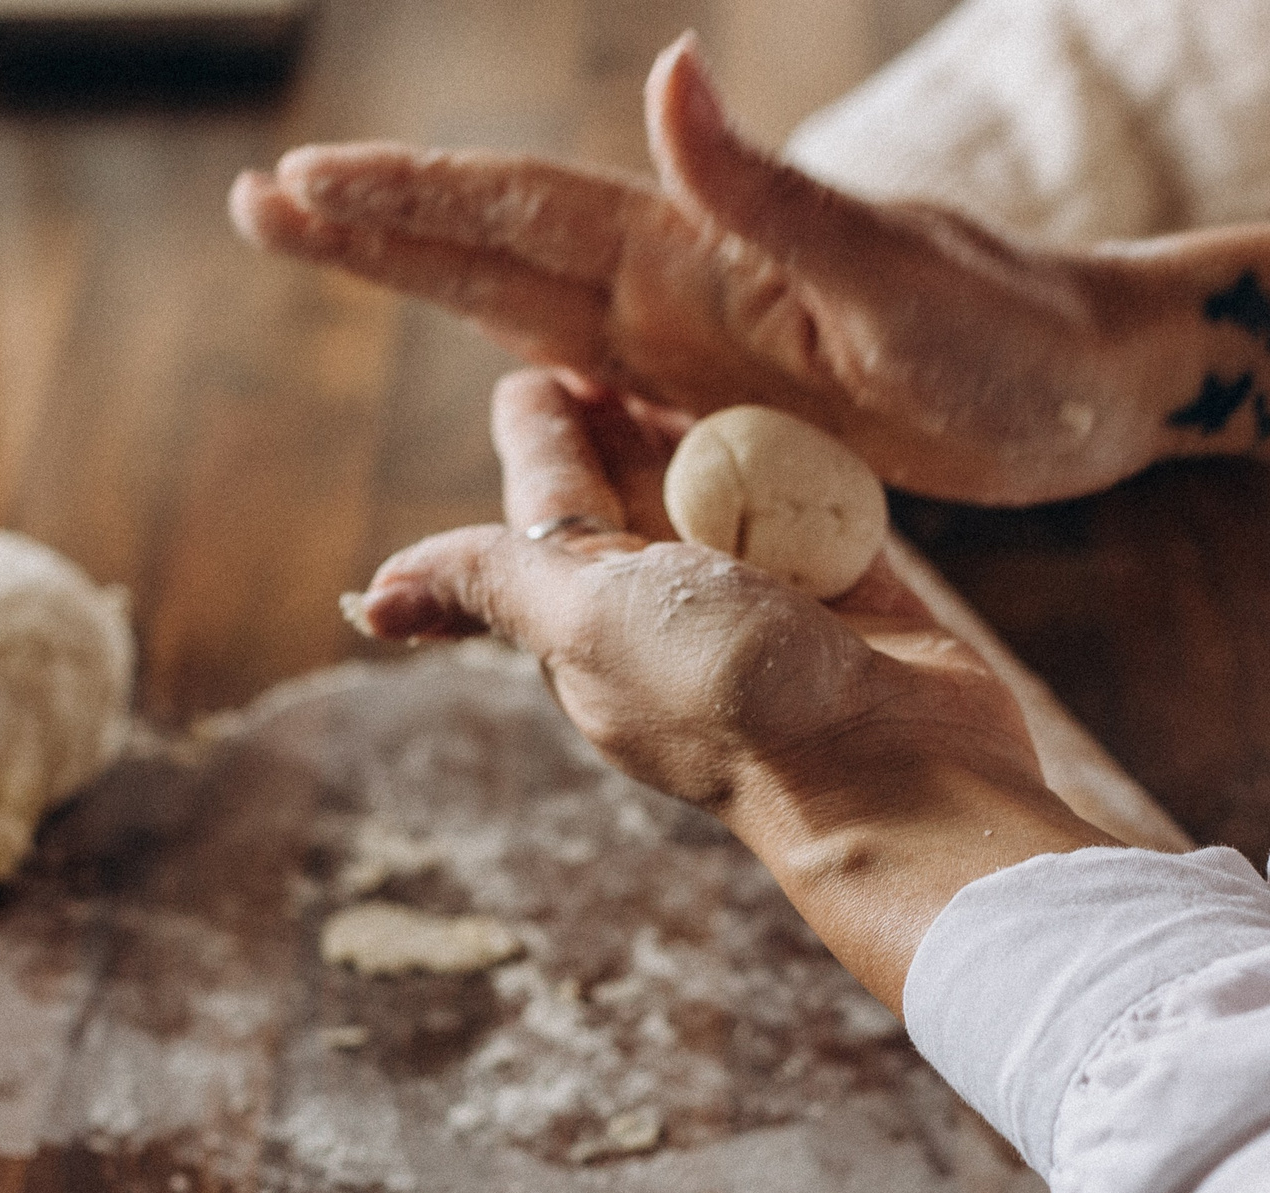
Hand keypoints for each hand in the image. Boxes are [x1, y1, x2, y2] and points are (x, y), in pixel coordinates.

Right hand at [230, 35, 1269, 503]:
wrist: (1095, 387)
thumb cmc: (1018, 334)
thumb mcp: (899, 275)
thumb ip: (775, 194)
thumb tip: (662, 74)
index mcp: (704, 253)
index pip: (526, 216)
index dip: (413, 201)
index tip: (301, 184)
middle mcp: (687, 289)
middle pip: (500, 251)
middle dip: (382, 229)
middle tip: (262, 202)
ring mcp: (706, 347)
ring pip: (534, 318)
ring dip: (433, 290)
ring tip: (333, 256)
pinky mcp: (737, 409)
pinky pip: (602, 396)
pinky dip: (530, 387)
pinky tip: (491, 385)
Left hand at [355, 369, 1109, 1005]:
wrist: (895, 775)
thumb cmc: (728, 696)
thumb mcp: (583, 623)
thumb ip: (494, 582)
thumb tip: (374, 595)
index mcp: (590, 621)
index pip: (548, 506)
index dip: (538, 436)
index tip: (536, 368)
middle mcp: (670, 614)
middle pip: (632, 495)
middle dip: (613, 423)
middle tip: (607, 340)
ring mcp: (766, 606)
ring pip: (723, 499)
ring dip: (706, 438)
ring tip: (694, 363)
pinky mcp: (852, 597)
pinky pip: (816, 513)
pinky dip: (800, 472)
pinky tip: (795, 420)